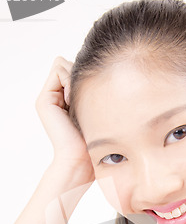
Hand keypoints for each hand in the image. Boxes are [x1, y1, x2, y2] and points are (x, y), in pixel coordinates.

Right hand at [35, 56, 94, 183]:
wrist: (81, 159)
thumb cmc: (95, 140)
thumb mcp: (97, 111)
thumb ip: (93, 92)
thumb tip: (103, 69)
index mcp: (68, 100)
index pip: (74, 69)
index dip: (85, 76)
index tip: (94, 97)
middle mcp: (55, 98)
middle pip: (68, 64)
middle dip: (79, 76)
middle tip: (86, 99)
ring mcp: (48, 98)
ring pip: (62, 64)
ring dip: (75, 79)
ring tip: (79, 102)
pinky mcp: (44, 100)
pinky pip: (58, 69)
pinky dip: (69, 80)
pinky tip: (73, 100)